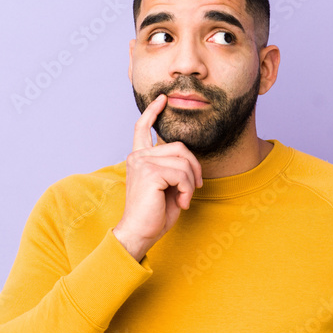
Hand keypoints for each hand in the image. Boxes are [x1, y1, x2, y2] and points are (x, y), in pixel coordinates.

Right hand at [112, 94, 202, 259]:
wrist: (139, 233)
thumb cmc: (154, 214)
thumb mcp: (166, 187)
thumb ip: (172, 168)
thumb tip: (188, 160)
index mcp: (139, 158)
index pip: (143, 128)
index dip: (153, 112)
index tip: (163, 98)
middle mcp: (137, 157)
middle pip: (180, 147)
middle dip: (194, 168)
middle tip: (195, 188)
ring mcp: (142, 162)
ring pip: (184, 161)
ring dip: (191, 183)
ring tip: (184, 198)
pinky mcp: (149, 173)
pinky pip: (182, 174)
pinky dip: (188, 190)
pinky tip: (181, 203)